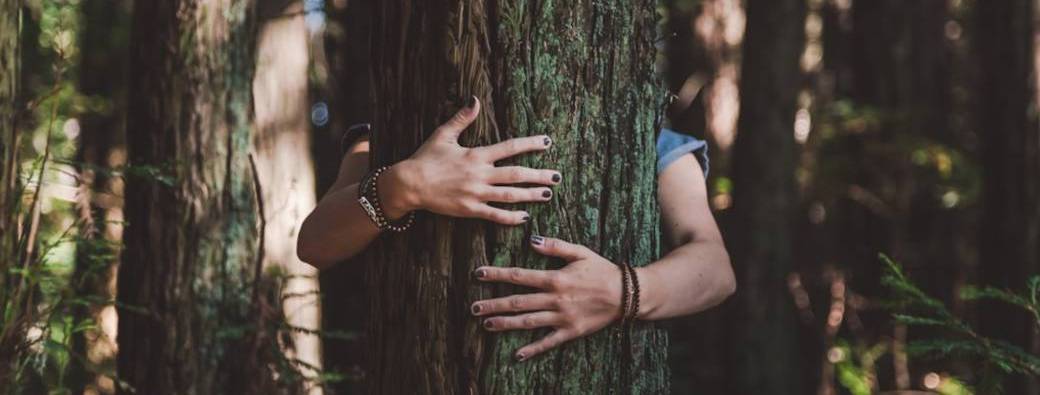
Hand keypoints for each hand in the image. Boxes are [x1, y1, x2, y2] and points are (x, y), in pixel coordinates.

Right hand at [380, 97, 560, 223]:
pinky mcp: (469, 210)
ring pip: (510, 195)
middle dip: (539, 175)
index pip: (510, 148)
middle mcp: (480, 175)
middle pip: (516, 174)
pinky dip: (510, 217)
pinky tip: (524, 217)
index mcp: (476, 155)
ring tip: (547, 195)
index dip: (530, 144)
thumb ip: (462, 118)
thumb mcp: (443, 134)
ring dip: (530, 195)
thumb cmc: (425, 158)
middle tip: (557, 177)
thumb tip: (475, 99)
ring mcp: (476, 194)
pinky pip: (494, 215)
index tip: (547, 142)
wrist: (409, 184)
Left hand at [471, 235, 625, 361]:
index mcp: (555, 279)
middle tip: (474, 307)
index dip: (498, 274)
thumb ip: (556, 246)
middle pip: (518, 302)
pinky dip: (533, 349)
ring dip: (506, 324)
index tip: (479, 274)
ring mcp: (562, 318)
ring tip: (487, 325)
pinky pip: (549, 342)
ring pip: (528, 322)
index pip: (520, 276)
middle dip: (494, 304)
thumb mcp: (581, 252)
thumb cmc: (602, 270)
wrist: (627, 294)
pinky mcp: (571, 331)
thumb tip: (532, 240)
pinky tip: (517, 354)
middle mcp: (555, 299)